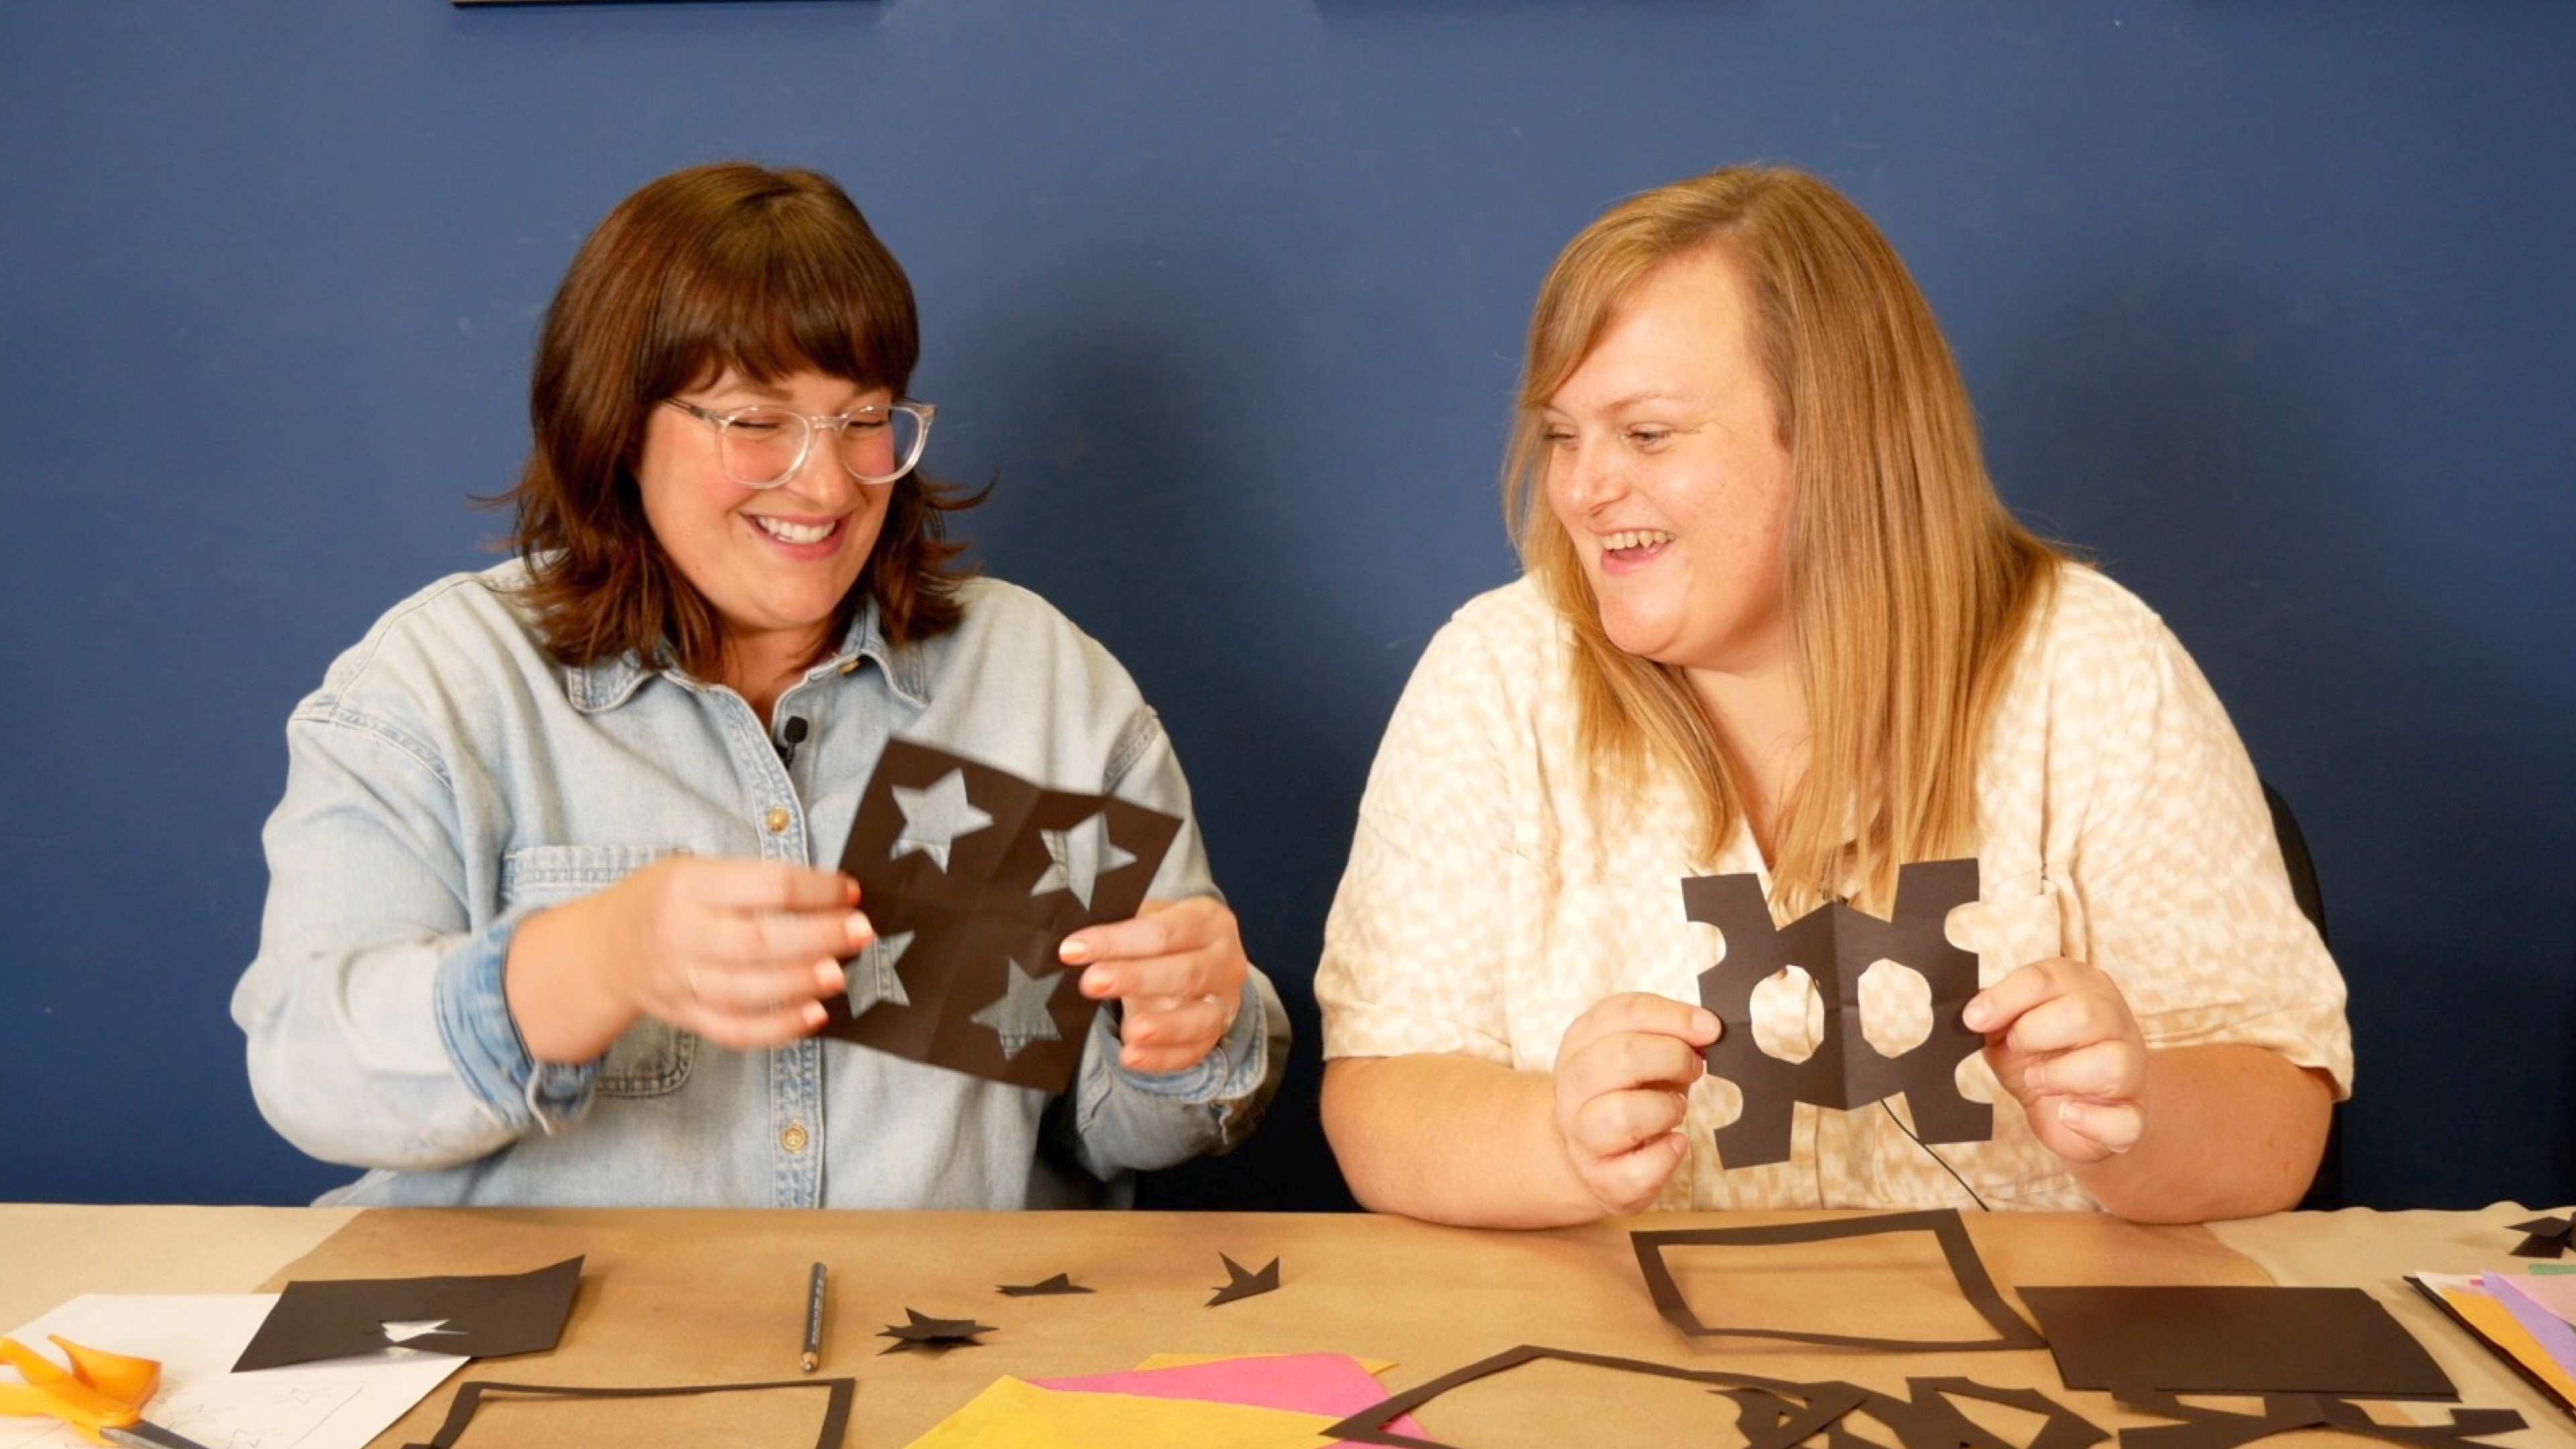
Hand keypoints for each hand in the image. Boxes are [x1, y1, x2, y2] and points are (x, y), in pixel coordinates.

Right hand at [520, 857, 867, 1055]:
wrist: (602, 950)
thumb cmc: (662, 900)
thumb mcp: (693, 869)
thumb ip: (750, 880)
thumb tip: (828, 896)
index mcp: (688, 886)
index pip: (767, 886)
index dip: (817, 890)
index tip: (851, 892)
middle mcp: (681, 935)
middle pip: (760, 942)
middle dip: (819, 938)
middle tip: (861, 933)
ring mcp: (680, 982)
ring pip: (750, 991)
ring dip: (803, 984)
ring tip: (841, 973)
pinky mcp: (685, 1017)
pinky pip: (736, 1030)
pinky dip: (779, 1028)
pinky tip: (815, 1015)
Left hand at [1065, 897, 1248, 1073]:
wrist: (1203, 959)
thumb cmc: (1166, 936)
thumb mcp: (1150, 917)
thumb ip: (1121, 924)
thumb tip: (1075, 943)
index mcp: (1209, 921)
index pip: (1163, 931)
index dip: (1116, 940)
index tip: (1072, 949)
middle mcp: (1225, 961)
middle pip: (1184, 973)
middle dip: (1135, 979)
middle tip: (1091, 982)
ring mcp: (1225, 1002)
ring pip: (1199, 1018)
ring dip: (1162, 1027)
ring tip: (1129, 1032)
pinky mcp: (1215, 1035)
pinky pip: (1191, 1052)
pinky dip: (1160, 1059)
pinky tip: (1131, 1057)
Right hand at [1549, 993, 1719, 1215]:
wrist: (1587, 1155)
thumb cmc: (1625, 1094)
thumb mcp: (1638, 1052)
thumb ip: (1667, 1034)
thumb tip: (1707, 1028)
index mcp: (1580, 1043)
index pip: (1624, 1012)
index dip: (1674, 1017)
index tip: (1711, 1028)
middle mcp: (1572, 1086)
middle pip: (1620, 1055)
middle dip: (1673, 1057)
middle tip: (1694, 1067)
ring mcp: (1581, 1136)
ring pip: (1623, 1114)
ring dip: (1666, 1107)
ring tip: (1676, 1109)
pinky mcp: (1602, 1180)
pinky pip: (1639, 1170)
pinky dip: (1668, 1155)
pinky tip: (1675, 1143)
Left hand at [1966, 956, 2147, 1163]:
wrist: (2072, 1110)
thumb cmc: (2041, 1058)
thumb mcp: (2009, 1030)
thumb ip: (1993, 1015)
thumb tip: (1970, 1012)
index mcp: (2081, 987)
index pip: (2046, 977)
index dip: (2005, 998)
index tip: (1973, 1019)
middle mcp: (2114, 1021)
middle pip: (2082, 1013)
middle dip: (2034, 1033)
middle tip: (2015, 1048)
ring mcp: (2132, 1068)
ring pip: (2111, 1063)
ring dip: (2060, 1075)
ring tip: (2036, 1081)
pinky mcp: (2134, 1114)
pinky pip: (2125, 1119)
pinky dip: (2091, 1120)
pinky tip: (2068, 1115)